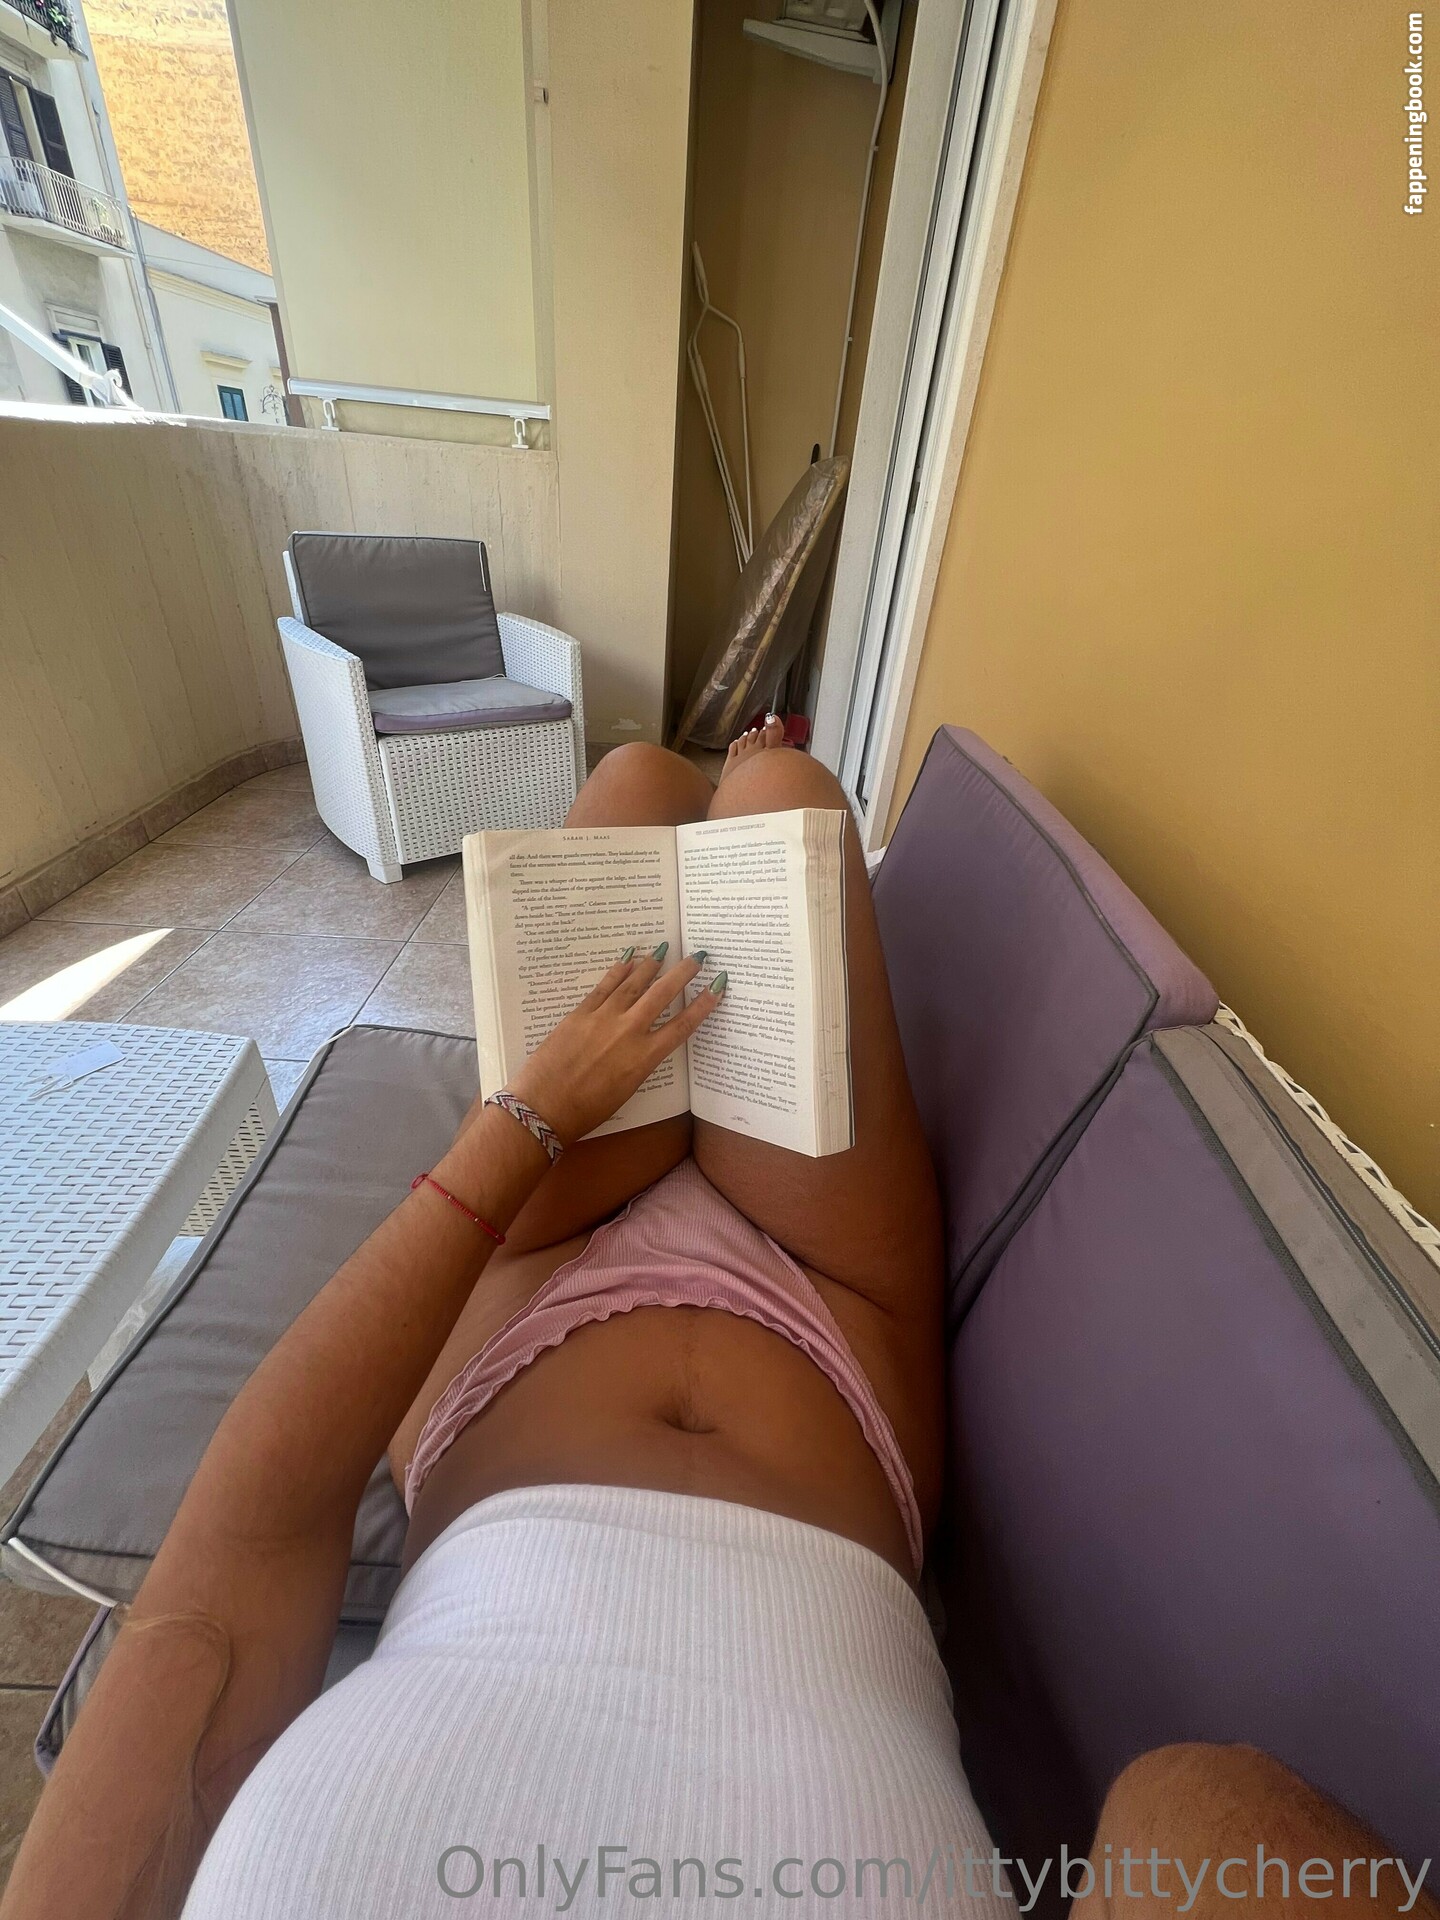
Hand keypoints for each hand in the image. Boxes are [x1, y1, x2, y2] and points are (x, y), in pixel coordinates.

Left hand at [506, 948, 724, 1146]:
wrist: (544, 1107)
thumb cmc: (586, 1111)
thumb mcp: (625, 1090)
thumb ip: (639, 1063)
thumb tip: (644, 1044)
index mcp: (644, 1058)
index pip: (683, 1025)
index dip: (703, 1005)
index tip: (718, 986)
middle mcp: (629, 1032)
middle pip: (662, 995)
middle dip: (682, 973)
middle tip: (697, 957)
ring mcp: (603, 1019)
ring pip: (633, 984)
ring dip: (651, 965)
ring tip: (664, 950)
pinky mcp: (580, 1013)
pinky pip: (603, 986)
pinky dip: (618, 971)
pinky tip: (628, 959)